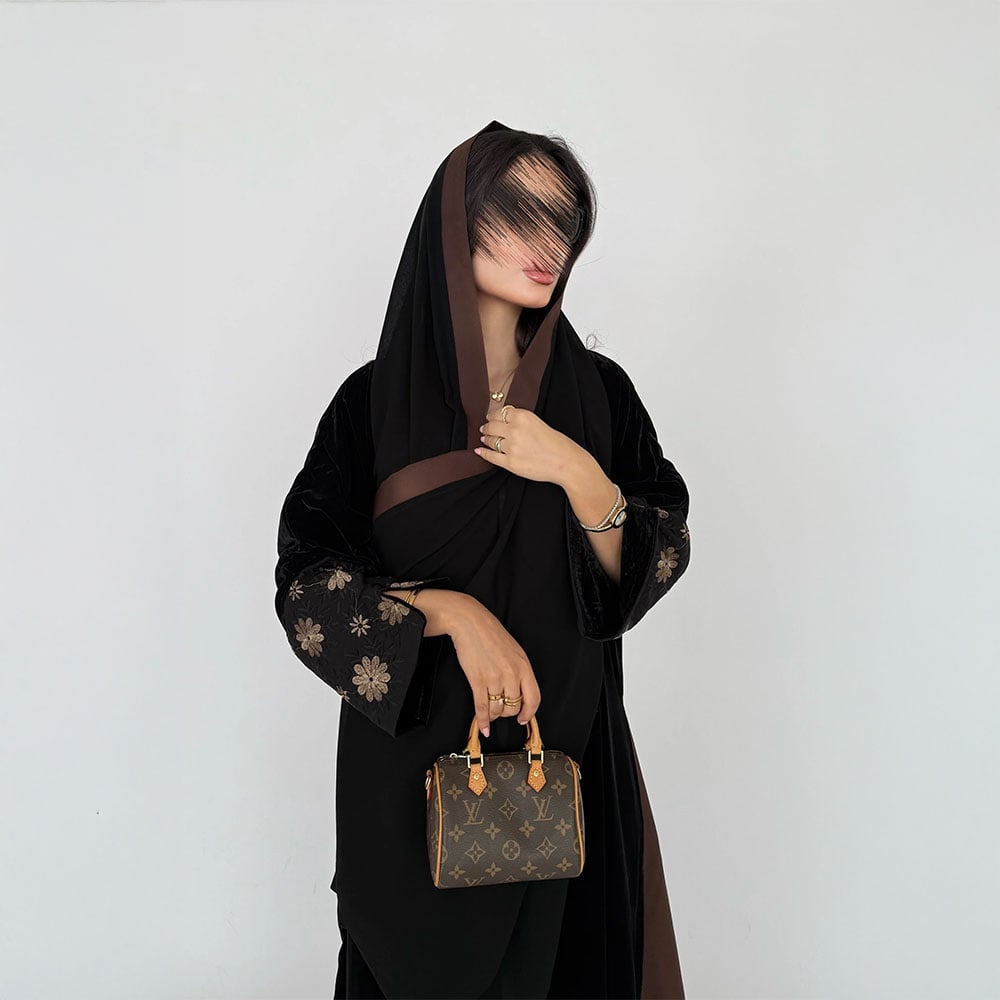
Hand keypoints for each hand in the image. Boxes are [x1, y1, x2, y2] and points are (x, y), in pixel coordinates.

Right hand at [447, 593, 541, 737]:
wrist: (471, 623)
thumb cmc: (492, 635)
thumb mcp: (515, 651)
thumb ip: (520, 672)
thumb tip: (520, 693)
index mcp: (524, 666)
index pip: (534, 698)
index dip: (529, 713)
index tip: (523, 719)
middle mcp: (511, 674)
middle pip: (514, 707)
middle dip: (508, 712)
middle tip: (502, 710)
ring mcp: (494, 678)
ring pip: (498, 709)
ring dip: (494, 714)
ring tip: (491, 712)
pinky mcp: (477, 680)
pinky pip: (482, 708)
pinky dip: (483, 720)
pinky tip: (483, 727)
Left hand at [474, 406, 581, 486]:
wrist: (565, 462)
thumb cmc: (556, 443)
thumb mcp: (538, 422)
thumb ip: (521, 420)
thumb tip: (503, 421)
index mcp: (522, 416)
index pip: (499, 413)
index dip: (492, 415)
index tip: (489, 417)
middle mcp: (514, 430)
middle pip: (492, 426)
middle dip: (486, 427)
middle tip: (483, 428)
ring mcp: (511, 447)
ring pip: (490, 440)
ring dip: (485, 439)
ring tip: (484, 438)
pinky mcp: (510, 463)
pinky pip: (491, 456)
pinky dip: (483, 453)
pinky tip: (479, 450)